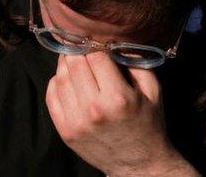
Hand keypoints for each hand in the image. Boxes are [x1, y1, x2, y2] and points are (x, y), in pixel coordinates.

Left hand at [46, 52, 197, 176]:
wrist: (140, 164)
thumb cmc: (149, 124)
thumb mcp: (154, 92)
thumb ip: (136, 63)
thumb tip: (115, 41)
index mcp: (118, 97)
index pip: (95, 56)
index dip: (93, 45)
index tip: (93, 42)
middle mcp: (94, 108)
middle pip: (74, 64)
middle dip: (76, 51)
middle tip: (79, 46)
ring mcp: (76, 121)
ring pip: (60, 78)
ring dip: (64, 65)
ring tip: (72, 60)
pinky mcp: (64, 130)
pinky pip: (51, 97)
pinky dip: (55, 83)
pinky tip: (65, 79)